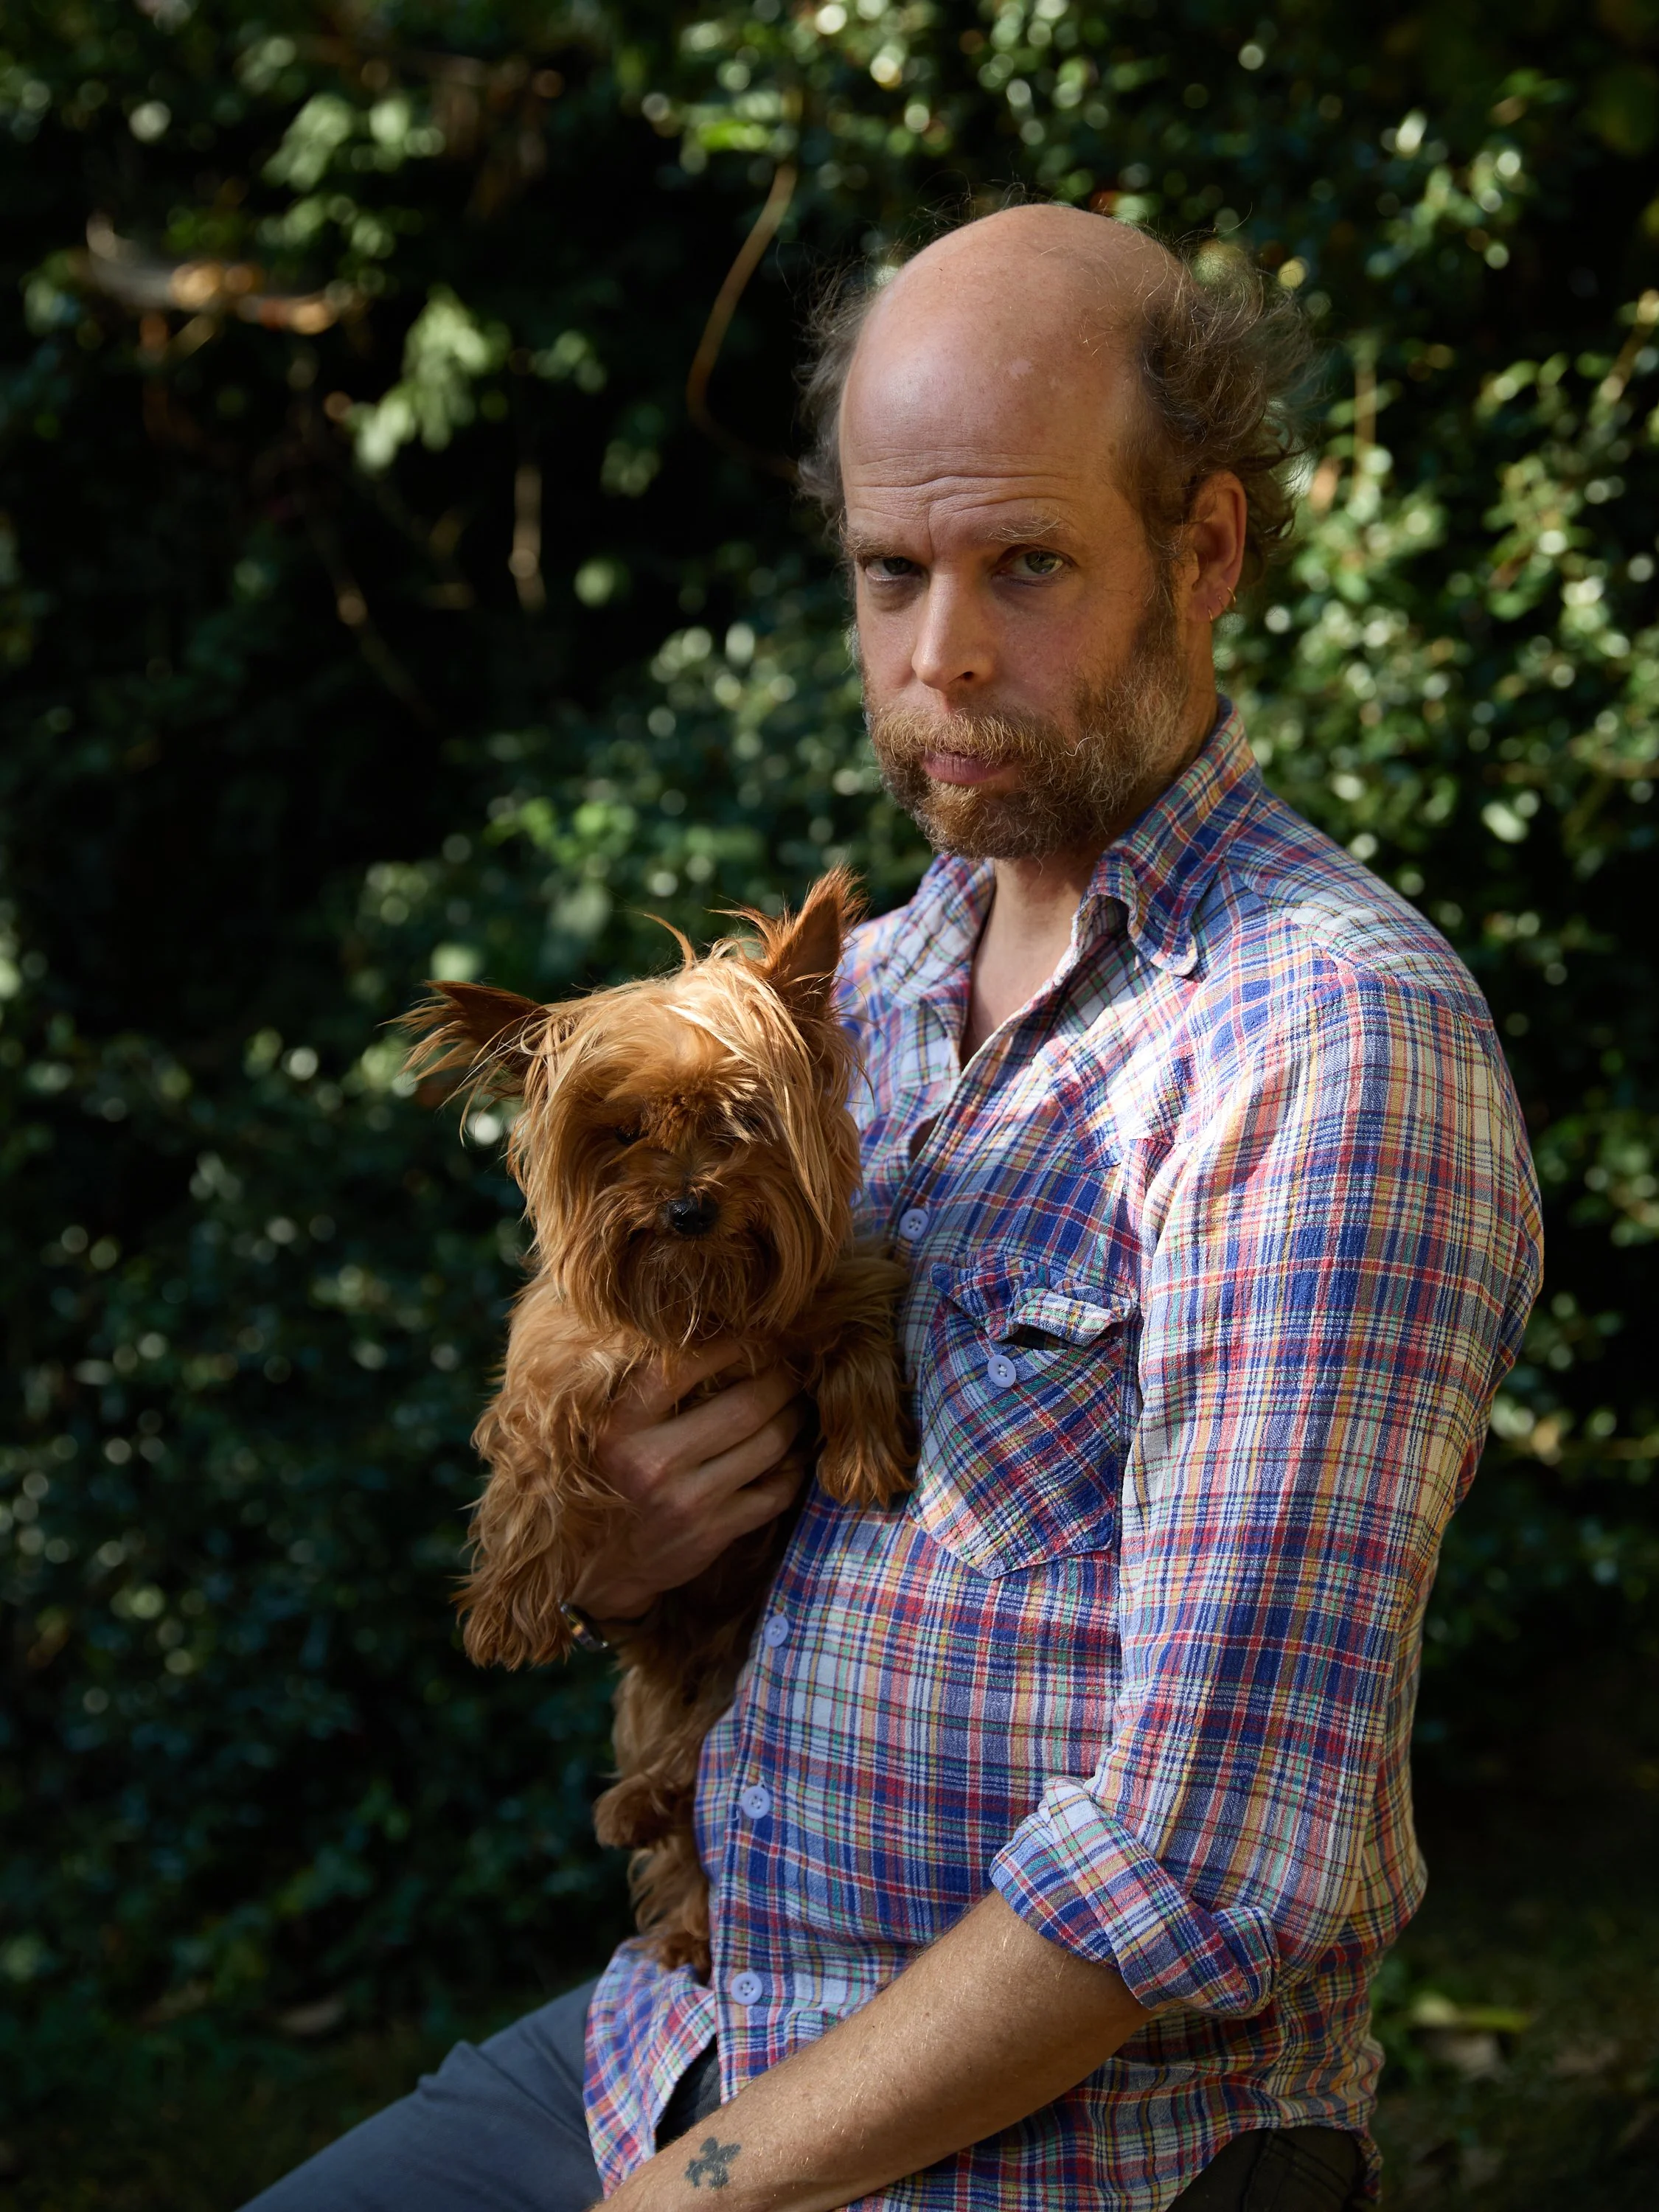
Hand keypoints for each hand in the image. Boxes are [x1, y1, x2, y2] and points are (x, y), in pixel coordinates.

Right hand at [571, 1341, 804, 1621]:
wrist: (603, 1566)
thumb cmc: (616, 1481)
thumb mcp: (615, 1433)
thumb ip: (655, 1392)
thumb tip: (722, 1340)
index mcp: (621, 1428)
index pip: (685, 1366)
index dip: (732, 1344)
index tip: (754, 1336)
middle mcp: (653, 1463)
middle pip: (746, 1406)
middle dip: (780, 1382)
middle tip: (790, 1371)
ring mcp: (687, 1502)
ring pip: (770, 1445)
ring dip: (794, 1419)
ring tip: (796, 1406)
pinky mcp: (714, 1533)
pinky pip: (777, 1490)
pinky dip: (794, 1468)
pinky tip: (794, 1454)